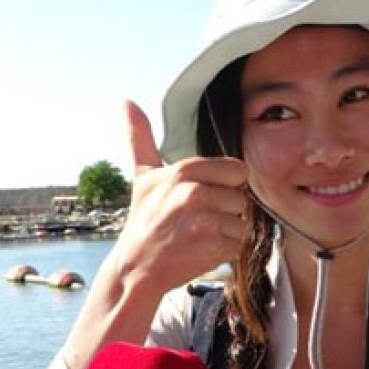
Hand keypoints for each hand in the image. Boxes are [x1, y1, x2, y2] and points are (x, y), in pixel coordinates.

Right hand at [111, 101, 250, 295]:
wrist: (135, 268)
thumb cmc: (145, 220)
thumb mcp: (143, 176)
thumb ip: (140, 138)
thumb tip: (126, 101)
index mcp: (185, 170)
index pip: (237, 171)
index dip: (224, 187)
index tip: (202, 198)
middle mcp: (195, 193)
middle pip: (241, 200)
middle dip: (225, 213)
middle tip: (195, 221)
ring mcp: (203, 222)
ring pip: (242, 224)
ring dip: (224, 234)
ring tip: (196, 236)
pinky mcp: (211, 248)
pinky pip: (237, 247)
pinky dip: (222, 253)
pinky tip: (198, 251)